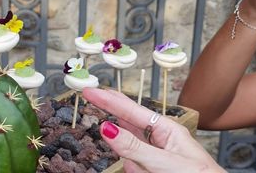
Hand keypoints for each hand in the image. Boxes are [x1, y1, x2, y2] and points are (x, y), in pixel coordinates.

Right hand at [83, 88, 223, 172]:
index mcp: (167, 130)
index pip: (130, 110)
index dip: (107, 100)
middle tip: (90, 96)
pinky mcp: (153, 169)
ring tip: (143, 165)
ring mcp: (157, 156)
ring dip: (130, 157)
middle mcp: (161, 139)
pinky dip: (135, 169)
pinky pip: (135, 166)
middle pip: (129, 123)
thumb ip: (134, 147)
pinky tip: (141, 170)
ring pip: (130, 150)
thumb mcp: (166, 163)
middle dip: (112, 112)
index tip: (88, 90)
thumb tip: (106, 128)